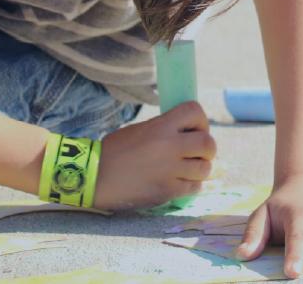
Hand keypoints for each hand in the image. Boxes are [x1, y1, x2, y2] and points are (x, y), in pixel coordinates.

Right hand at [93, 101, 215, 209]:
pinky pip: (195, 187)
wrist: (94, 177)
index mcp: (160, 126)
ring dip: (200, 168)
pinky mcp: (168, 191)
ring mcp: (170, 171)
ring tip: (187, 168)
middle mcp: (169, 146)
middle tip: (196, 152)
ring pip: (205, 168)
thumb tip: (190, 133)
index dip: (200, 120)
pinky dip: (191, 184)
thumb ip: (166, 130)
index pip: (195, 111)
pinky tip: (179, 181)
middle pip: (208, 143)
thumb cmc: (115, 150)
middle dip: (206, 148)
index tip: (194, 128)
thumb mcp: (141, 130)